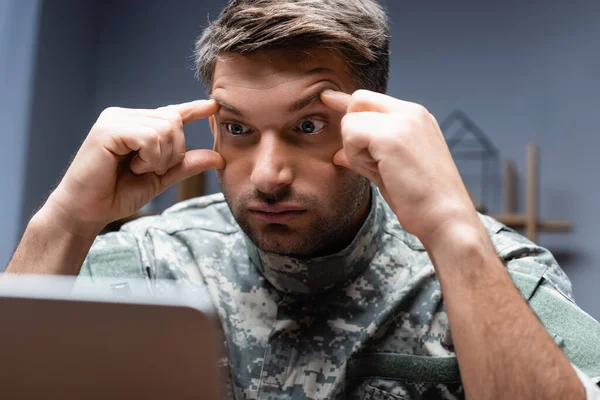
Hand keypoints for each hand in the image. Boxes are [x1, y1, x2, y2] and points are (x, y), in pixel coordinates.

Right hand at [46, 100, 223, 235]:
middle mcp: (126, 116)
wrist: (87, 211)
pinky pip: (150, 137)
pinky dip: (149, 157)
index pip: (171, 113)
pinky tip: (133, 167)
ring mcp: (115, 119)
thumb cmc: (118, 194)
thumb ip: (185, 165)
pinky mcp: (108, 129)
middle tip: (150, 170)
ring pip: (165, 128)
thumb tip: (218, 157)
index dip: (193, 109)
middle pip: (174, 121)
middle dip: (173, 152)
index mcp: (137, 125)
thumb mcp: (160, 178)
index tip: (214, 106)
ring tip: (138, 169)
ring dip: (160, 158)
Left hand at [321, 89, 477, 244]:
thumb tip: (338, 154)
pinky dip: (356, 157)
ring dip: (355, 149)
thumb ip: (366, 155)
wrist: (445, 217)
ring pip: (351, 120)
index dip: (346, 102)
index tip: (327, 98)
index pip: (372, 99)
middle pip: (358, 100)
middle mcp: (411, 113)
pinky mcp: (391, 136)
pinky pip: (351, 135)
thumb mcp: (389, 170)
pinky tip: (378, 170)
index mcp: (415, 118)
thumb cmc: (421, 200)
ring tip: (382, 171)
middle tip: (370, 161)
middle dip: (352, 129)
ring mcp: (402, 121)